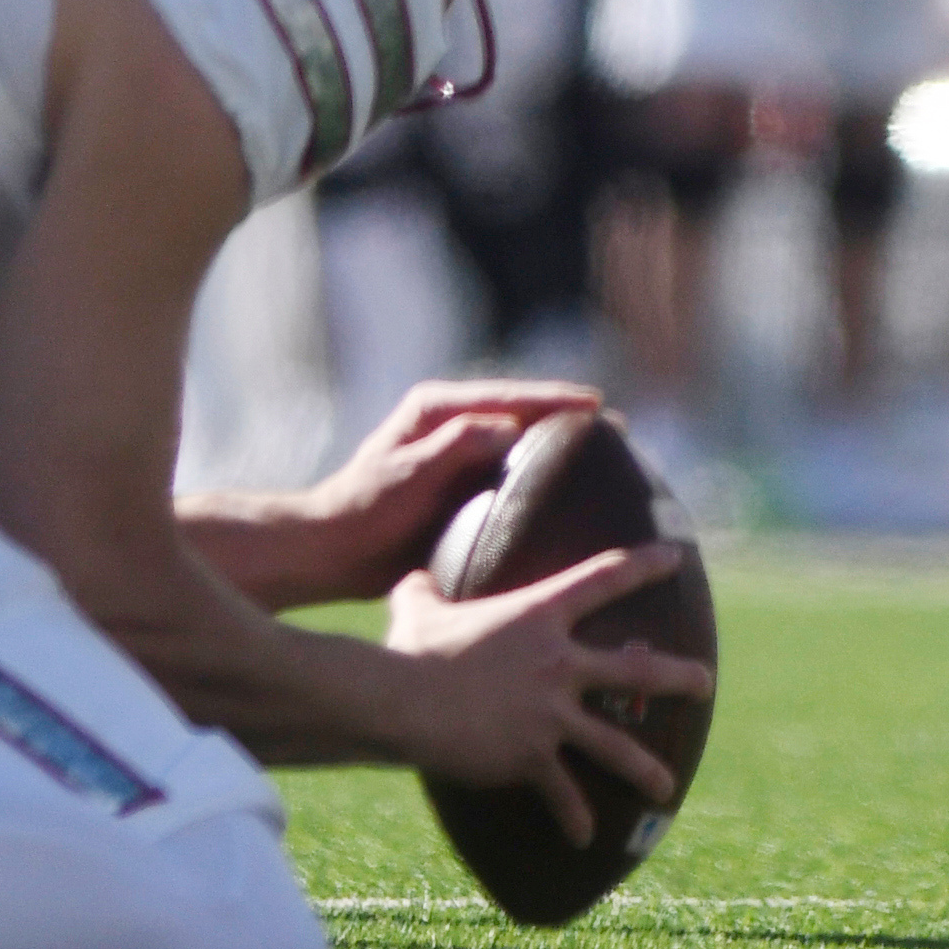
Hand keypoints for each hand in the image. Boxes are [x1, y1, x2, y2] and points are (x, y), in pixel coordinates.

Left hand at [255, 379, 601, 606]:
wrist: (333, 552)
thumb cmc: (363, 511)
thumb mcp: (406, 474)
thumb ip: (453, 446)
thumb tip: (507, 425)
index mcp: (437, 408)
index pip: (508, 396)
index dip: (554, 398)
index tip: (596, 404)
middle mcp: (452, 423)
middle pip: (520, 411)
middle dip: (565, 415)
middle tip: (615, 427)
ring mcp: (457, 454)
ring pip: (519, 441)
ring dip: (556, 445)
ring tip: (603, 456)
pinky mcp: (459, 484)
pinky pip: (508, 473)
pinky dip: (538, 476)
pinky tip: (566, 495)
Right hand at [380, 540, 711, 844]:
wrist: (403, 699)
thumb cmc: (411, 650)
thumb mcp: (417, 607)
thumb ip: (423, 590)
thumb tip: (411, 578)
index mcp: (540, 616)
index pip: (602, 580)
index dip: (643, 565)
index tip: (677, 558)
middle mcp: (558, 664)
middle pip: (633, 670)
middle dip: (676, 677)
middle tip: (707, 683)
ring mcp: (550, 713)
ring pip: (614, 744)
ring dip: (644, 768)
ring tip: (668, 788)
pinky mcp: (532, 756)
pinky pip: (562, 792)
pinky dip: (573, 817)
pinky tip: (584, 840)